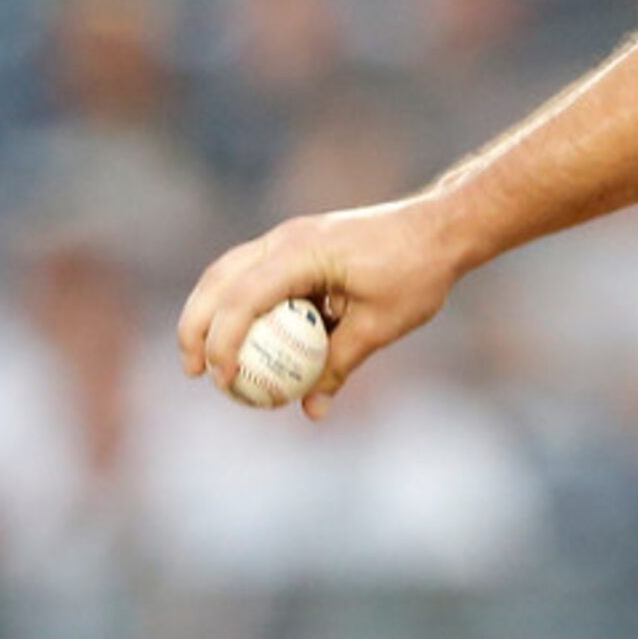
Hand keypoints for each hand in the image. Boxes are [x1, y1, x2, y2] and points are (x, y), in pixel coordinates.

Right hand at [177, 199, 462, 420]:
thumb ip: (341, 364)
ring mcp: (289, 238)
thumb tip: (311, 410)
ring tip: (206, 360)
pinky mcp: (299, 246)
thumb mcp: (381, 325)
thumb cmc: (417, 272)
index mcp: (301, 252)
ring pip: (230, 273)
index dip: (224, 342)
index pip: (243, 298)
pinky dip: (242, 305)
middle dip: (196, 327)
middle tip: (194, 373)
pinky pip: (256, 275)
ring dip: (211, 313)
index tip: (223, 381)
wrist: (442, 227)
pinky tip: (246, 340)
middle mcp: (285, 239)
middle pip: (219, 280)